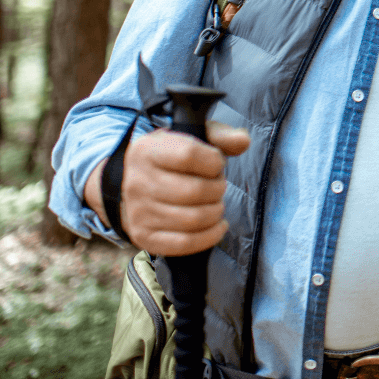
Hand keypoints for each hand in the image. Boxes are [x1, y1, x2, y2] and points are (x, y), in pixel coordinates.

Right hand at [89, 122, 249, 255]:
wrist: (136, 185)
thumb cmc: (172, 159)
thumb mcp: (192, 137)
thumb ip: (220, 135)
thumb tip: (242, 141)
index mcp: (147, 151)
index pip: (189, 155)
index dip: (213, 161)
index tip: (216, 163)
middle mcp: (137, 182)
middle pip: (195, 191)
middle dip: (218, 189)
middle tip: (218, 186)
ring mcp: (138, 212)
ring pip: (193, 219)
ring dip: (216, 211)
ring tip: (215, 203)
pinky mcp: (144, 237)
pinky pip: (185, 243)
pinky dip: (209, 237)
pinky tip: (217, 225)